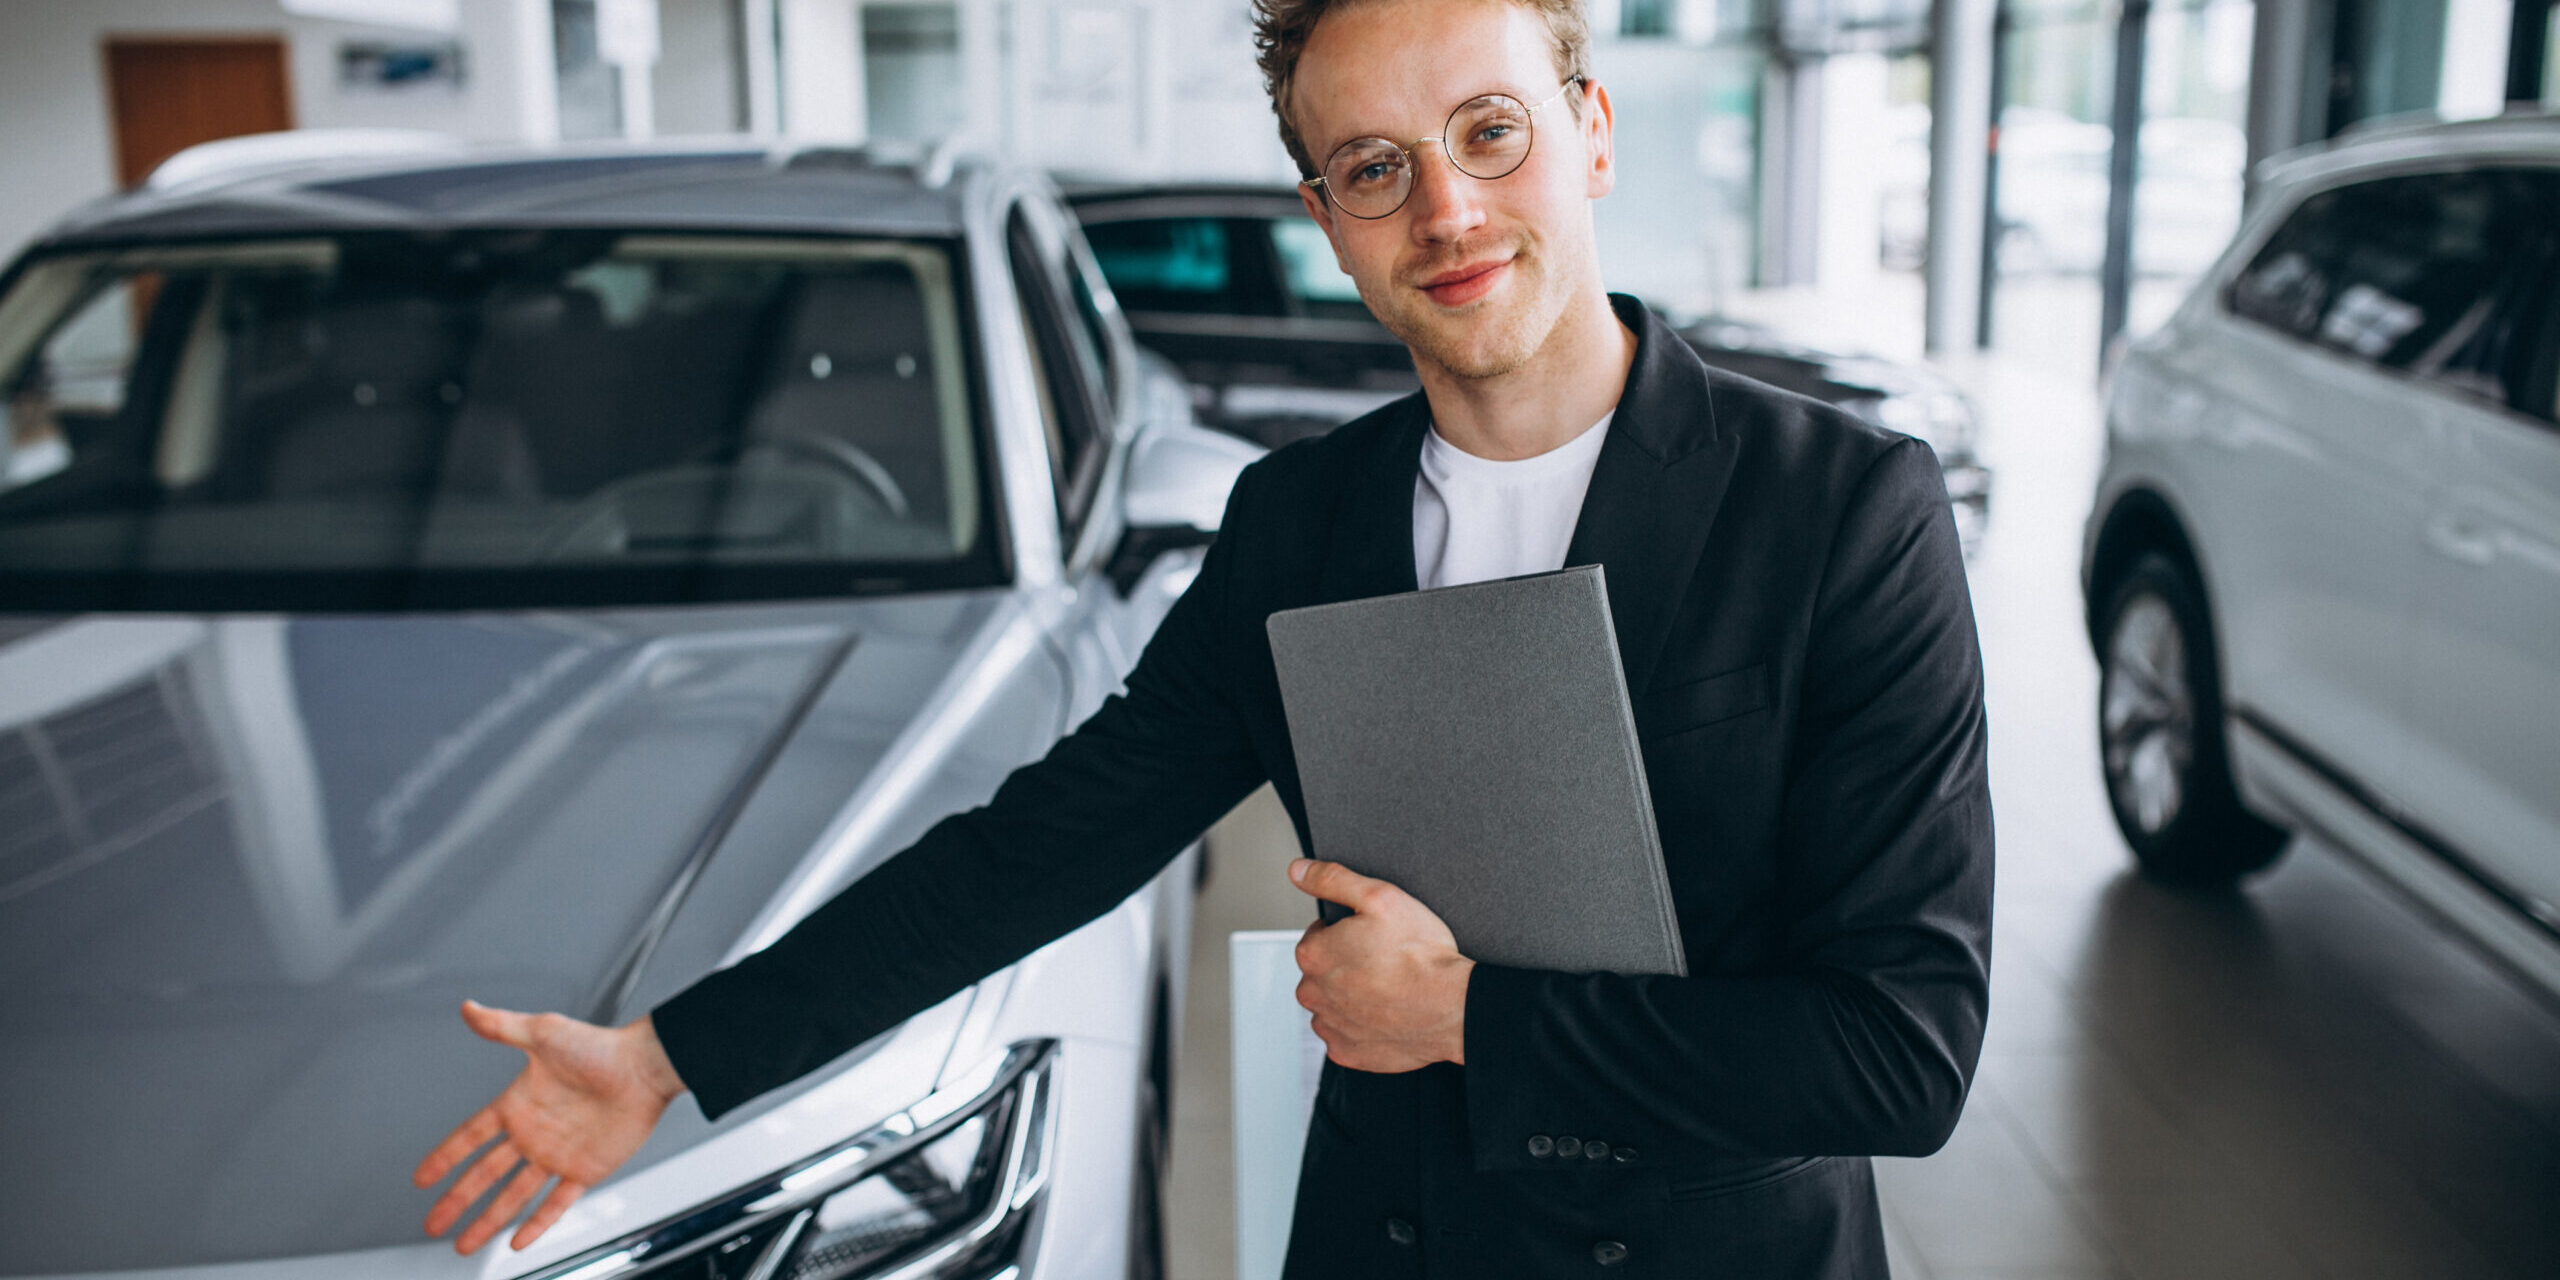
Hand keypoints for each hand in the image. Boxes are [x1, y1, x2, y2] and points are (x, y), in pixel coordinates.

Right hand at [413, 1001, 687, 1254]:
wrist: (646, 1067)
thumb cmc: (600, 1046)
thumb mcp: (543, 1033)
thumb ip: (502, 1027)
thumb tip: (468, 1007)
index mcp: (518, 1104)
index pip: (470, 1136)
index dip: (445, 1156)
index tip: (421, 1178)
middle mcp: (533, 1133)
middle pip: (484, 1174)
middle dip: (457, 1200)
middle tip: (432, 1223)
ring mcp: (557, 1154)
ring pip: (513, 1196)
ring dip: (488, 1220)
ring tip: (463, 1245)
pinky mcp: (585, 1170)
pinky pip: (556, 1203)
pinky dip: (537, 1224)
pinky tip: (516, 1242)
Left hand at [1288, 857, 1473, 1071]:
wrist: (1452, 1007)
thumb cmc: (1419, 954)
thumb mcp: (1379, 897)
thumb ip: (1332, 879)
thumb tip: (1298, 870)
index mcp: (1313, 954)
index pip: (1318, 935)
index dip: (1348, 932)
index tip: (1373, 937)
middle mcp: (1313, 993)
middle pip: (1323, 972)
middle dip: (1346, 965)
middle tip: (1384, 961)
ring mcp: (1330, 1026)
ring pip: (1332, 1004)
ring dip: (1351, 997)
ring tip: (1387, 989)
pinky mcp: (1347, 1053)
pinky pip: (1345, 1036)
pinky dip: (1361, 1027)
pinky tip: (1386, 1014)